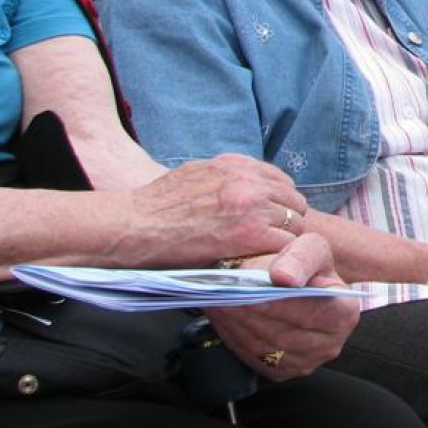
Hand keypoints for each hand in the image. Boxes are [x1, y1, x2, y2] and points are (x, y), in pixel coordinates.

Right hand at [125, 155, 307, 266]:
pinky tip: (262, 262)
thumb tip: (244, 183)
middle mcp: (248, 180)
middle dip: (286, 220)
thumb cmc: (156, 206)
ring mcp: (251, 205)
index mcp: (235, 165)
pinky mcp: (249, 233)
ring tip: (265, 253)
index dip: (279, 202)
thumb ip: (225, 176)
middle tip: (271, 239)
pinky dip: (278, 255)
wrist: (133, 226)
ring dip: (283, 239)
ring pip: (294, 223)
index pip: (281, 180)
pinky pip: (284, 244)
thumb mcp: (194, 174)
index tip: (272, 217)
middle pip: (294, 200)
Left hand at [207, 232, 360, 380]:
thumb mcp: (311, 248)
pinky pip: (253, 357)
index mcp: (345, 312)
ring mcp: (306, 363)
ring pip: (265, 346)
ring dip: (237, 323)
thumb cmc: (305, 265)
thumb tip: (283, 277)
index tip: (256, 291)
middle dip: (252, 311)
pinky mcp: (282, 372)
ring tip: (219, 300)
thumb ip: (300, 258)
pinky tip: (224, 315)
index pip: (312, 311)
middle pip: (284, 331)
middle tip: (225, 293)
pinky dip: (234, 335)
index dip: (283, 302)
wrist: (295, 286)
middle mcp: (330, 344)